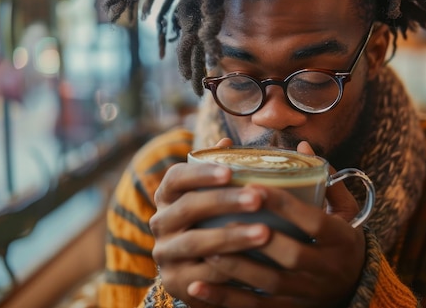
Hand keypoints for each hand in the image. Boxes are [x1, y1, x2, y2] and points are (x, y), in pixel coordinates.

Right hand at [149, 138, 273, 306]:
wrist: (204, 276)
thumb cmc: (215, 224)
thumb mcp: (215, 198)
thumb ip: (220, 171)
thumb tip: (227, 142)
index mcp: (168, 196)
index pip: (176, 177)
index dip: (201, 173)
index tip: (230, 171)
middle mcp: (160, 222)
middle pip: (188, 207)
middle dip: (224, 202)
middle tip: (257, 199)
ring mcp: (165, 253)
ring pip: (196, 243)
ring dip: (232, 237)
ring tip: (265, 233)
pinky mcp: (174, 282)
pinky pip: (202, 276)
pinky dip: (230, 269)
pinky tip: (256, 265)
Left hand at [185, 141, 365, 306]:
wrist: (354, 287)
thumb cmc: (340, 239)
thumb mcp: (344, 211)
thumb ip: (326, 180)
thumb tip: (302, 146)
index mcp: (342, 238)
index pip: (314, 220)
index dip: (284, 205)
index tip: (252, 187)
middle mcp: (328, 268)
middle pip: (292, 255)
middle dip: (258, 238)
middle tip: (226, 218)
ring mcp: (308, 293)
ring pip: (271, 283)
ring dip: (237, 268)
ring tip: (207, 250)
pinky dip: (224, 299)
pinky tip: (197, 288)